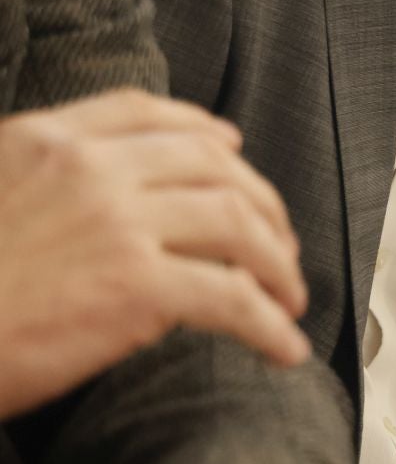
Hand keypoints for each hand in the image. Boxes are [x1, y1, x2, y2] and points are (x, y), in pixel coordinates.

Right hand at [0, 89, 310, 419]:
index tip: (235, 156)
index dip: (205, 134)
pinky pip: (233, 300)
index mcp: (45, 140)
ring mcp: (118, 225)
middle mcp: (89, 169)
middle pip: (212, 166)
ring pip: (238, 225)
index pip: (147, 113)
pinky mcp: (137, 290)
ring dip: (278, 265)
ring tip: (289, 299)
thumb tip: (92, 208)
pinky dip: (271, 326)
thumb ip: (38, 186)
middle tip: (279, 247)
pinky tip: (283, 350)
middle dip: (261, 206)